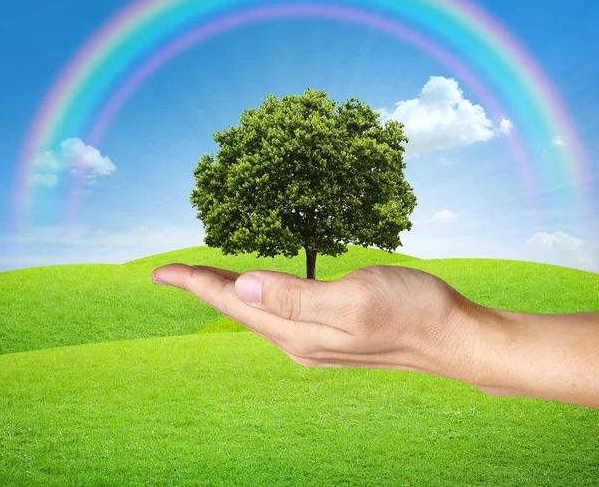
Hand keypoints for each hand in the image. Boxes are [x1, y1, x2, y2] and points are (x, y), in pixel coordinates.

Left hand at [151, 264, 481, 381]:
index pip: (233, 303)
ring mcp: (314, 339)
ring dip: (228, 292)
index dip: (195, 283)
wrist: (452, 337)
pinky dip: (257, 295)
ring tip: (206, 276)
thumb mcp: (354, 298)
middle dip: (203, 288)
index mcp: (298, 332)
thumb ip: (295, 296)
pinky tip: (259, 288)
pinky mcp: (330, 332)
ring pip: (256, 313)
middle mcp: (299, 340)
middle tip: (173, 272)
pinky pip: (278, 313)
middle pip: (238, 310)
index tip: (160, 271)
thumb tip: (241, 287)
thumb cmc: (411, 311)